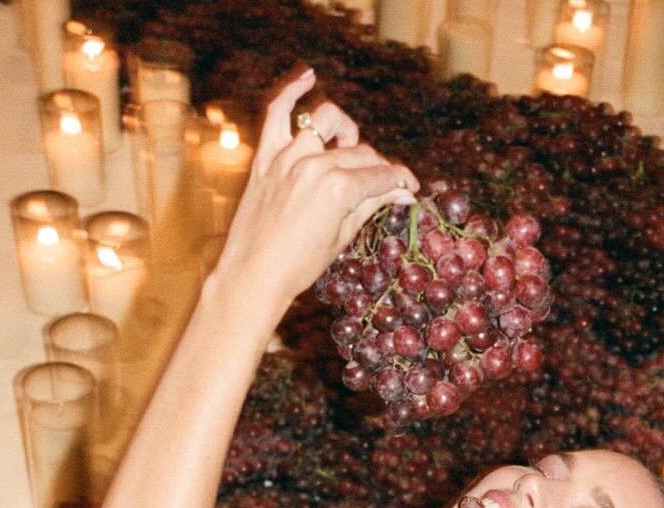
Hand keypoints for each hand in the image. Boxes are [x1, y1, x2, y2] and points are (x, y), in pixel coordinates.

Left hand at [217, 67, 417, 311]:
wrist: (253, 275)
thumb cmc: (300, 266)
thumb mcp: (342, 237)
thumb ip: (371, 206)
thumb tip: (402, 193)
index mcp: (340, 189)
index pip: (380, 175)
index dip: (400, 181)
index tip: (410, 187)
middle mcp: (315, 165)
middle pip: (359, 152)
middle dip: (377, 168)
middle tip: (381, 185)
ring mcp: (288, 156)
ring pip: (327, 121)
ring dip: (345, 130)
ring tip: (347, 147)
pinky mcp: (266, 156)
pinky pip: (278, 111)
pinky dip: (293, 90)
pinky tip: (309, 77)